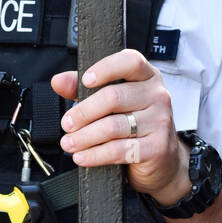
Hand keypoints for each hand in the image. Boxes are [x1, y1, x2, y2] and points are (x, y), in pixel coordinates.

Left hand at [51, 49, 190, 205]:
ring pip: (113, 126)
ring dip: (84, 137)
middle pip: (113, 97)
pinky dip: (95, 155)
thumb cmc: (134, 124)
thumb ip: (83, 89)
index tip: (85, 81)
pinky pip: (119, 150)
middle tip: (66, 124)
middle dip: (83, 113)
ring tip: (69, 143)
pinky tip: (82, 156)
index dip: (105, 68)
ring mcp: (160, 121)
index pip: (130, 62)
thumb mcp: (110, 102)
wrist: (162, 160)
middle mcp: (157, 95)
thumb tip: (59, 81)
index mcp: (146, 77)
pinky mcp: (157, 147)